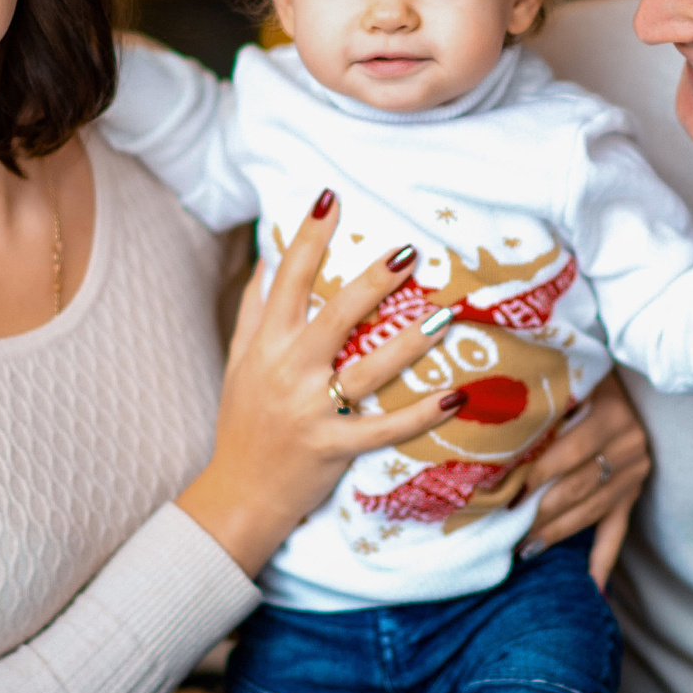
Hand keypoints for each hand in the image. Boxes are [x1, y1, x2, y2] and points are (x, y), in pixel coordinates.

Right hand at [177, 189, 467, 574]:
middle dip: (371, 283)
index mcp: (267, 345)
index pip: (287, 280)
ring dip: (408, 344)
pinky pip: (383, 429)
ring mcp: (311, 411)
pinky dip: (420, 415)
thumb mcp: (238, 361)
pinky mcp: (333, 448)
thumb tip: (266, 257)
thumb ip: (254, 310)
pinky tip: (455, 396)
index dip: (307, 238)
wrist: (238, 495)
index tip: (330, 198)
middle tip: (408, 253)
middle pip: (334, 317)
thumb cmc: (242, 422)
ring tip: (446, 317)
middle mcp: (288, 372)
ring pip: (366, 370)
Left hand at [512, 372, 649, 588]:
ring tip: (523, 548)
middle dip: (537, 511)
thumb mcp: (568, 377)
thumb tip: (484, 428)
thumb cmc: (584, 371)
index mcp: (609, 416)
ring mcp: (634, 473)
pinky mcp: (634, 493)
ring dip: (555, 533)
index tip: (498, 492)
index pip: (563, 456)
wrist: (637, 370)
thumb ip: (540, 400)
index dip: (531, 477)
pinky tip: (593, 589)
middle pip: (576, 489)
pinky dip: (603, 561)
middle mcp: (628, 446)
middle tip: (502, 528)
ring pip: (590, 512)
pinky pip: (617, 532)